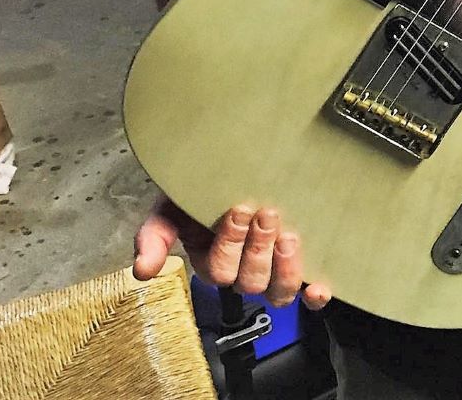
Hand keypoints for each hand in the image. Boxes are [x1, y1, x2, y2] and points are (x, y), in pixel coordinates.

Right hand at [133, 194, 330, 309]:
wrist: (237, 166)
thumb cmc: (206, 187)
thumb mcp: (174, 205)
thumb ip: (155, 235)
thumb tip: (143, 269)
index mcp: (213, 260)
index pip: (219, 270)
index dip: (230, 245)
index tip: (240, 208)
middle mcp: (243, 270)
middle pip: (250, 282)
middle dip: (258, 248)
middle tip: (267, 214)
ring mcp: (273, 270)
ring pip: (278, 292)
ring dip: (284, 269)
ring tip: (288, 237)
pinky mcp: (300, 265)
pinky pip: (308, 295)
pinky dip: (314, 295)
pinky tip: (317, 288)